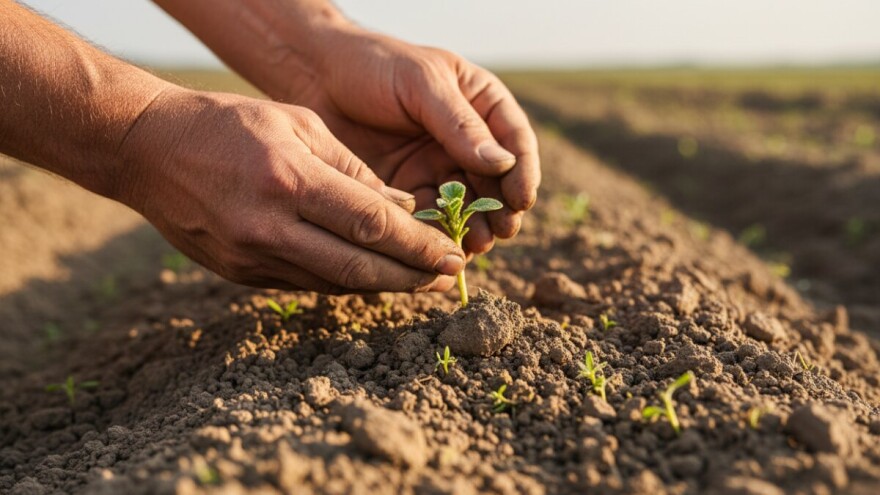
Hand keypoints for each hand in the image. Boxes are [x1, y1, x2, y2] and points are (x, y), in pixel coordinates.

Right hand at [115, 88, 463, 292]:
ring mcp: (251, 256)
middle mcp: (270, 226)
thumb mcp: (298, 124)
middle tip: (446, 278)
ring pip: (334, 284)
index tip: (452, 255)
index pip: (372, 224)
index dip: (418, 246)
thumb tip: (403, 208)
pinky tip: (371, 277)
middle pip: (359, 268)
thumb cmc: (228, 124)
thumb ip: (354, 170)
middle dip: (411, 277)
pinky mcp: (239, 274)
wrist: (147, 150)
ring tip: (418, 282)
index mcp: (289, 179)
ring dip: (382, 287)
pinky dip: (343, 283)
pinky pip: (305, 284)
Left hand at [281, 27, 540, 254]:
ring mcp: (436, 166)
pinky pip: (429, 217)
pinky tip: (438, 246)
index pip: (515, 141)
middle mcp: (465, 140)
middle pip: (495, 182)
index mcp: (481, 104)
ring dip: (473, 227)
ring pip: (466, 205)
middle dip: (500, 209)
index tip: (520, 199)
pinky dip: (436, 234)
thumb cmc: (372, 64)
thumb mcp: (420, 82)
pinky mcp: (407, 189)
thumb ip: (458, 123)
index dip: (523, 172)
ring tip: (474, 244)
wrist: (314, 76)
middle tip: (501, 231)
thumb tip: (502, 164)